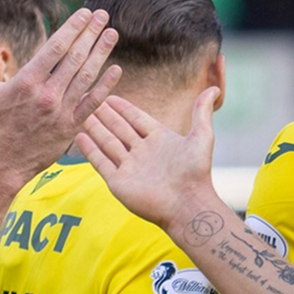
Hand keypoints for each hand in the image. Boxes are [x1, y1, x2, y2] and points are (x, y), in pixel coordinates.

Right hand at [0, 9, 120, 182]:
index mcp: (26, 81)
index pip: (56, 47)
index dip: (73, 28)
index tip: (84, 13)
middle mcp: (46, 95)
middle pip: (75, 57)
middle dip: (91, 33)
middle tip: (103, 15)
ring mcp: (61, 112)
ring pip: (86, 76)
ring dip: (101, 53)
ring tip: (112, 33)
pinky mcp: (70, 129)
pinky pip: (92, 104)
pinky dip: (105, 86)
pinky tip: (116, 69)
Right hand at [75, 88, 219, 226]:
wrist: (187, 204)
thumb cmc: (196, 172)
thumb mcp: (201, 136)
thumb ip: (202, 112)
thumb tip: (214, 89)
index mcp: (159, 140)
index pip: (136, 119)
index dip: (123, 108)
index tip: (109, 95)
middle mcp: (142, 152)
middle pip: (119, 129)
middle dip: (104, 115)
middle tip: (89, 99)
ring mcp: (129, 167)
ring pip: (107, 143)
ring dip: (95, 128)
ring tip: (80, 114)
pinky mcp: (118, 182)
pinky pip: (100, 162)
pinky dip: (90, 150)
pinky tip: (79, 137)